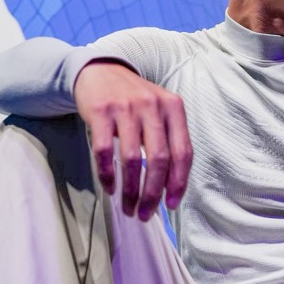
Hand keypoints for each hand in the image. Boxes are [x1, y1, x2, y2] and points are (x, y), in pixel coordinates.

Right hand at [73, 60, 192, 218]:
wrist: (101, 70)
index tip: (171, 205)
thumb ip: (168, 141)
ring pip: (132, 159)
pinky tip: (110, 187)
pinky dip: (107, 175)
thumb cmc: (135, 100)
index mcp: (174, 108)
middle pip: (158, 159)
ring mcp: (125, 107)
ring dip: (130, 190)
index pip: (183, 152)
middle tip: (146, 213)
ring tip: (128, 207)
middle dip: (153, 193)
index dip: (179, 183)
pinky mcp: (100, 112)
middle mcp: (152, 106)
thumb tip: (169, 188)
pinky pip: (105, 151)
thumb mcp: (159, 111)